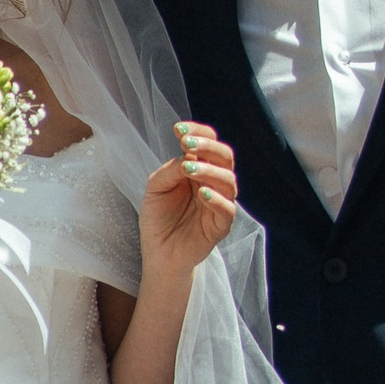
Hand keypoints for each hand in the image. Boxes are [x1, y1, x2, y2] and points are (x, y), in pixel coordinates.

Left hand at [141, 126, 239, 283]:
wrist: (158, 253)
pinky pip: (228, 209)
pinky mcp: (221, 226)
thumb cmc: (157, 219)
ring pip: (228, 180)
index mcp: (200, 169)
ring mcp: (219, 203)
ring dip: (209, 171)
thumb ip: (170, 170)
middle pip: (224, 157)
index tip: (178, 129)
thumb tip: (187, 155)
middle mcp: (213, 183)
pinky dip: (217, 199)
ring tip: (189, 169)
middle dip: (207, 146)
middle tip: (186, 143)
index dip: (199, 132)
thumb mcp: (156, 187)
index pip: (209, 143)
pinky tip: (202, 193)